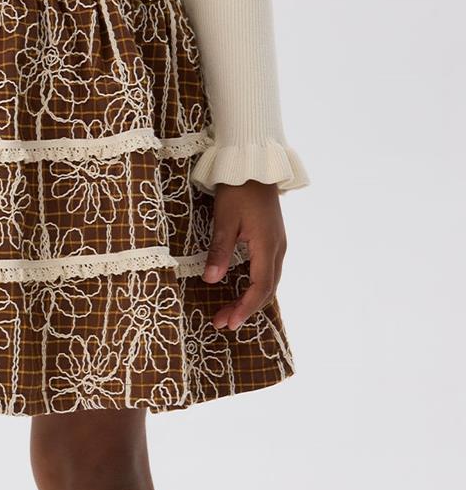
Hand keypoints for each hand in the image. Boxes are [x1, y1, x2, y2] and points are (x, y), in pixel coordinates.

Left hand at [202, 180, 285, 330]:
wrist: (254, 166)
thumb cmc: (238, 190)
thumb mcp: (224, 220)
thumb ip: (219, 251)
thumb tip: (211, 280)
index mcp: (267, 245)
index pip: (260, 286)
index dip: (245, 307)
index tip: (228, 322)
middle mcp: (277, 248)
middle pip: (266, 289)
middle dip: (245, 309)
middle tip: (221, 323)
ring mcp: (277, 244)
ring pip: (269, 282)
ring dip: (250, 300)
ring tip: (228, 312)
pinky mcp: (273, 240)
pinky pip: (268, 271)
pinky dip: (255, 287)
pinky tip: (241, 292)